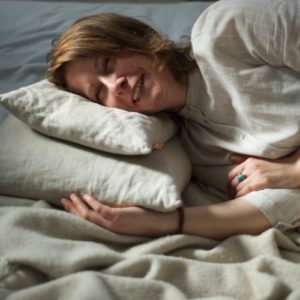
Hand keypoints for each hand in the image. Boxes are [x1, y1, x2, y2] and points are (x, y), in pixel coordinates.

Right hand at [61, 193, 176, 236]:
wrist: (163, 223)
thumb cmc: (148, 218)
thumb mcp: (129, 215)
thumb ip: (117, 210)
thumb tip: (107, 199)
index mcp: (111, 229)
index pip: (90, 222)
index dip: (77, 214)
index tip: (69, 206)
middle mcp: (109, 228)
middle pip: (85, 220)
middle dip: (73, 210)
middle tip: (62, 200)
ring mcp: (113, 223)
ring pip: (89, 216)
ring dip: (78, 206)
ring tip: (70, 196)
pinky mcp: (118, 218)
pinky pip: (100, 209)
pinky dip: (91, 203)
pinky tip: (86, 195)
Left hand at [228, 151, 299, 196]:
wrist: (294, 169)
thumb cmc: (277, 167)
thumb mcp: (260, 161)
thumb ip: (245, 161)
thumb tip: (230, 158)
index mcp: (249, 161)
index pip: (232, 174)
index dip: (228, 184)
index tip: (229, 190)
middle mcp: (251, 166)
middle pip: (233, 181)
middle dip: (230, 191)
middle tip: (231, 198)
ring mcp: (257, 173)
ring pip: (238, 186)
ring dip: (234, 195)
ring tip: (235, 200)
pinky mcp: (263, 181)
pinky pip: (246, 189)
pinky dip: (240, 195)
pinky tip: (239, 199)